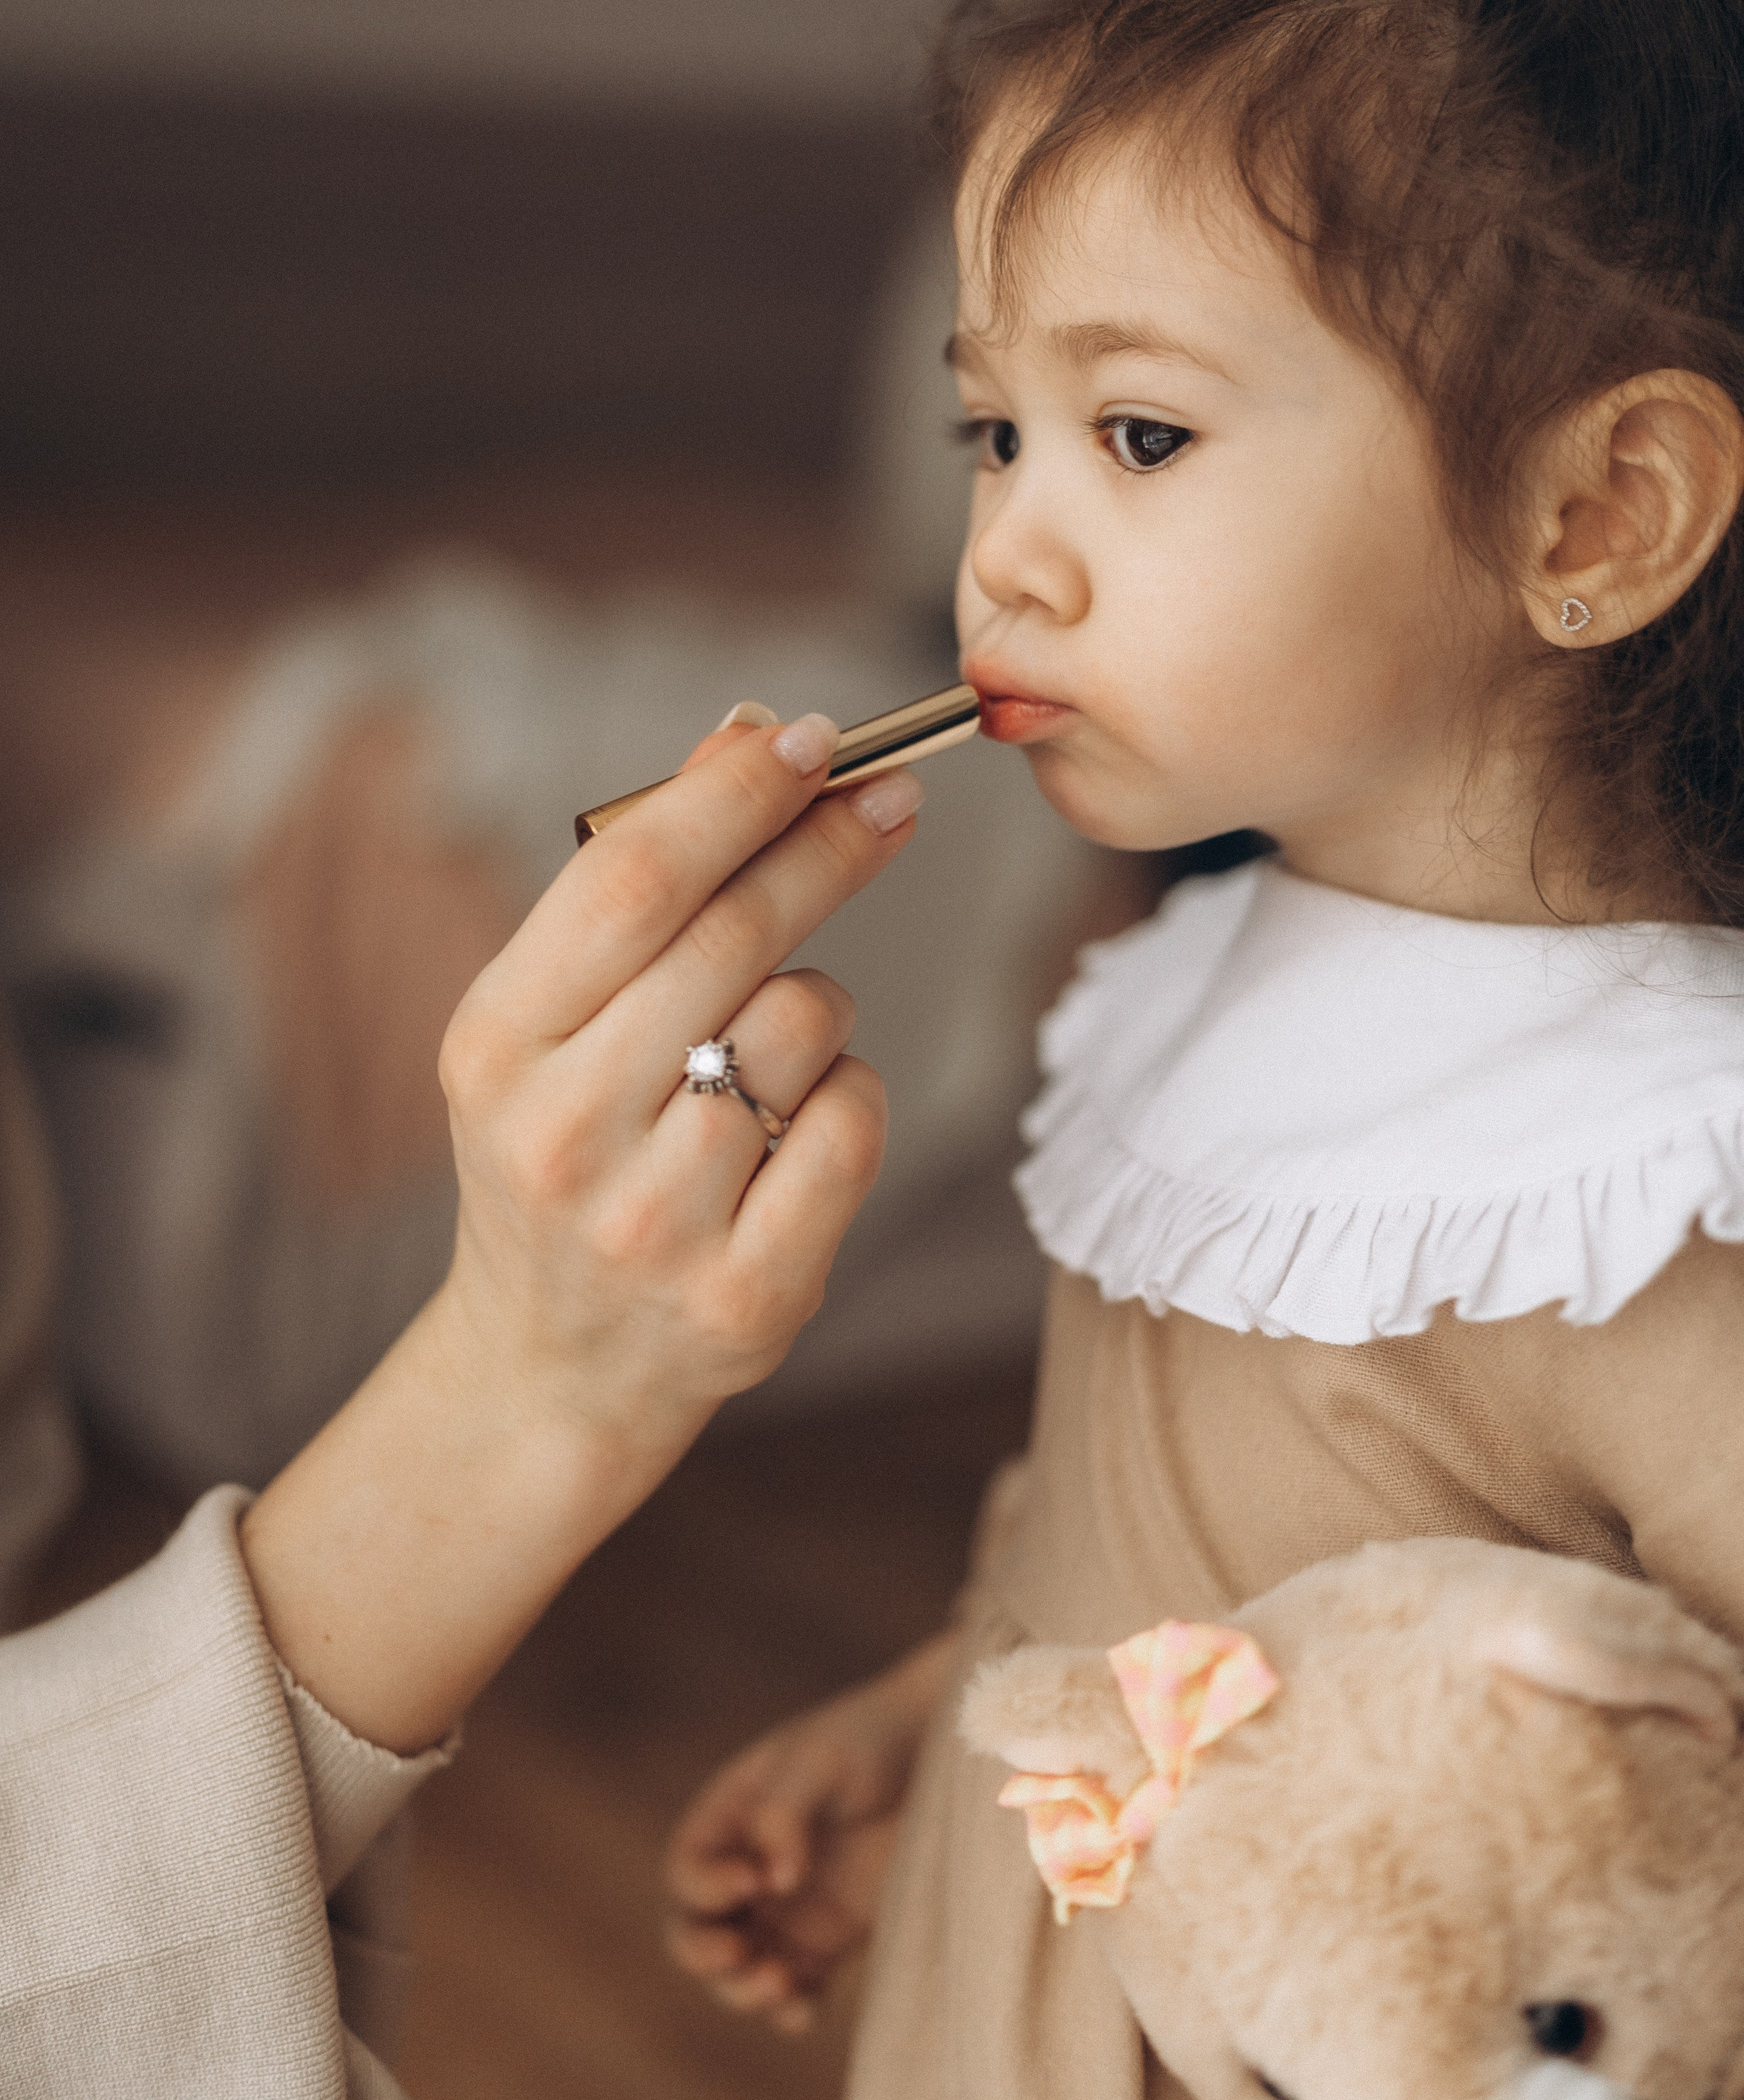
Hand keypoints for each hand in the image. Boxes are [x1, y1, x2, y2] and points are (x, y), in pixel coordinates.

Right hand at [244, 709, 923, 1752]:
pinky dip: (846, 1100)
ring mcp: (652, 1224)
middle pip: (731, 938)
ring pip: (803, 1027)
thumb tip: (745, 730)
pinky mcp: (745, 1296)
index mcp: (496, 1043)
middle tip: (891, 797)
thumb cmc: (568, 1151)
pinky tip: (795, 1130)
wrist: (547, 1369)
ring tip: (768, 1051)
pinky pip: (851, 1126)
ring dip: (818, 1008)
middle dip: (824, 846)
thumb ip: (638, 884)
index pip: (629, 881)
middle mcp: (560, 1133)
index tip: (811, 735)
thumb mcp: (551, 1020)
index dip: (732, 795)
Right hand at [664, 1630, 953, 2031]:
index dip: (706, 1886)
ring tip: (777, 1983)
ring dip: (743, 1989)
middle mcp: (746, 1870)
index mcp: (729, 1819)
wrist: (944, 1759)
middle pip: (694, 1931)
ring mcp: (786, 1911)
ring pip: (737, 1971)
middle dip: (703, 1952)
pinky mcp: (829, 1941)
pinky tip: (803, 2014)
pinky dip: (791, 2010)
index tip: (755, 1881)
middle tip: (736, 1953)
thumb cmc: (870, 1741)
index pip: (688, 1870)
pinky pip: (796, 1990)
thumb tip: (773, 1883)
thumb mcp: (821, 1761)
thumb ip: (784, 1812)